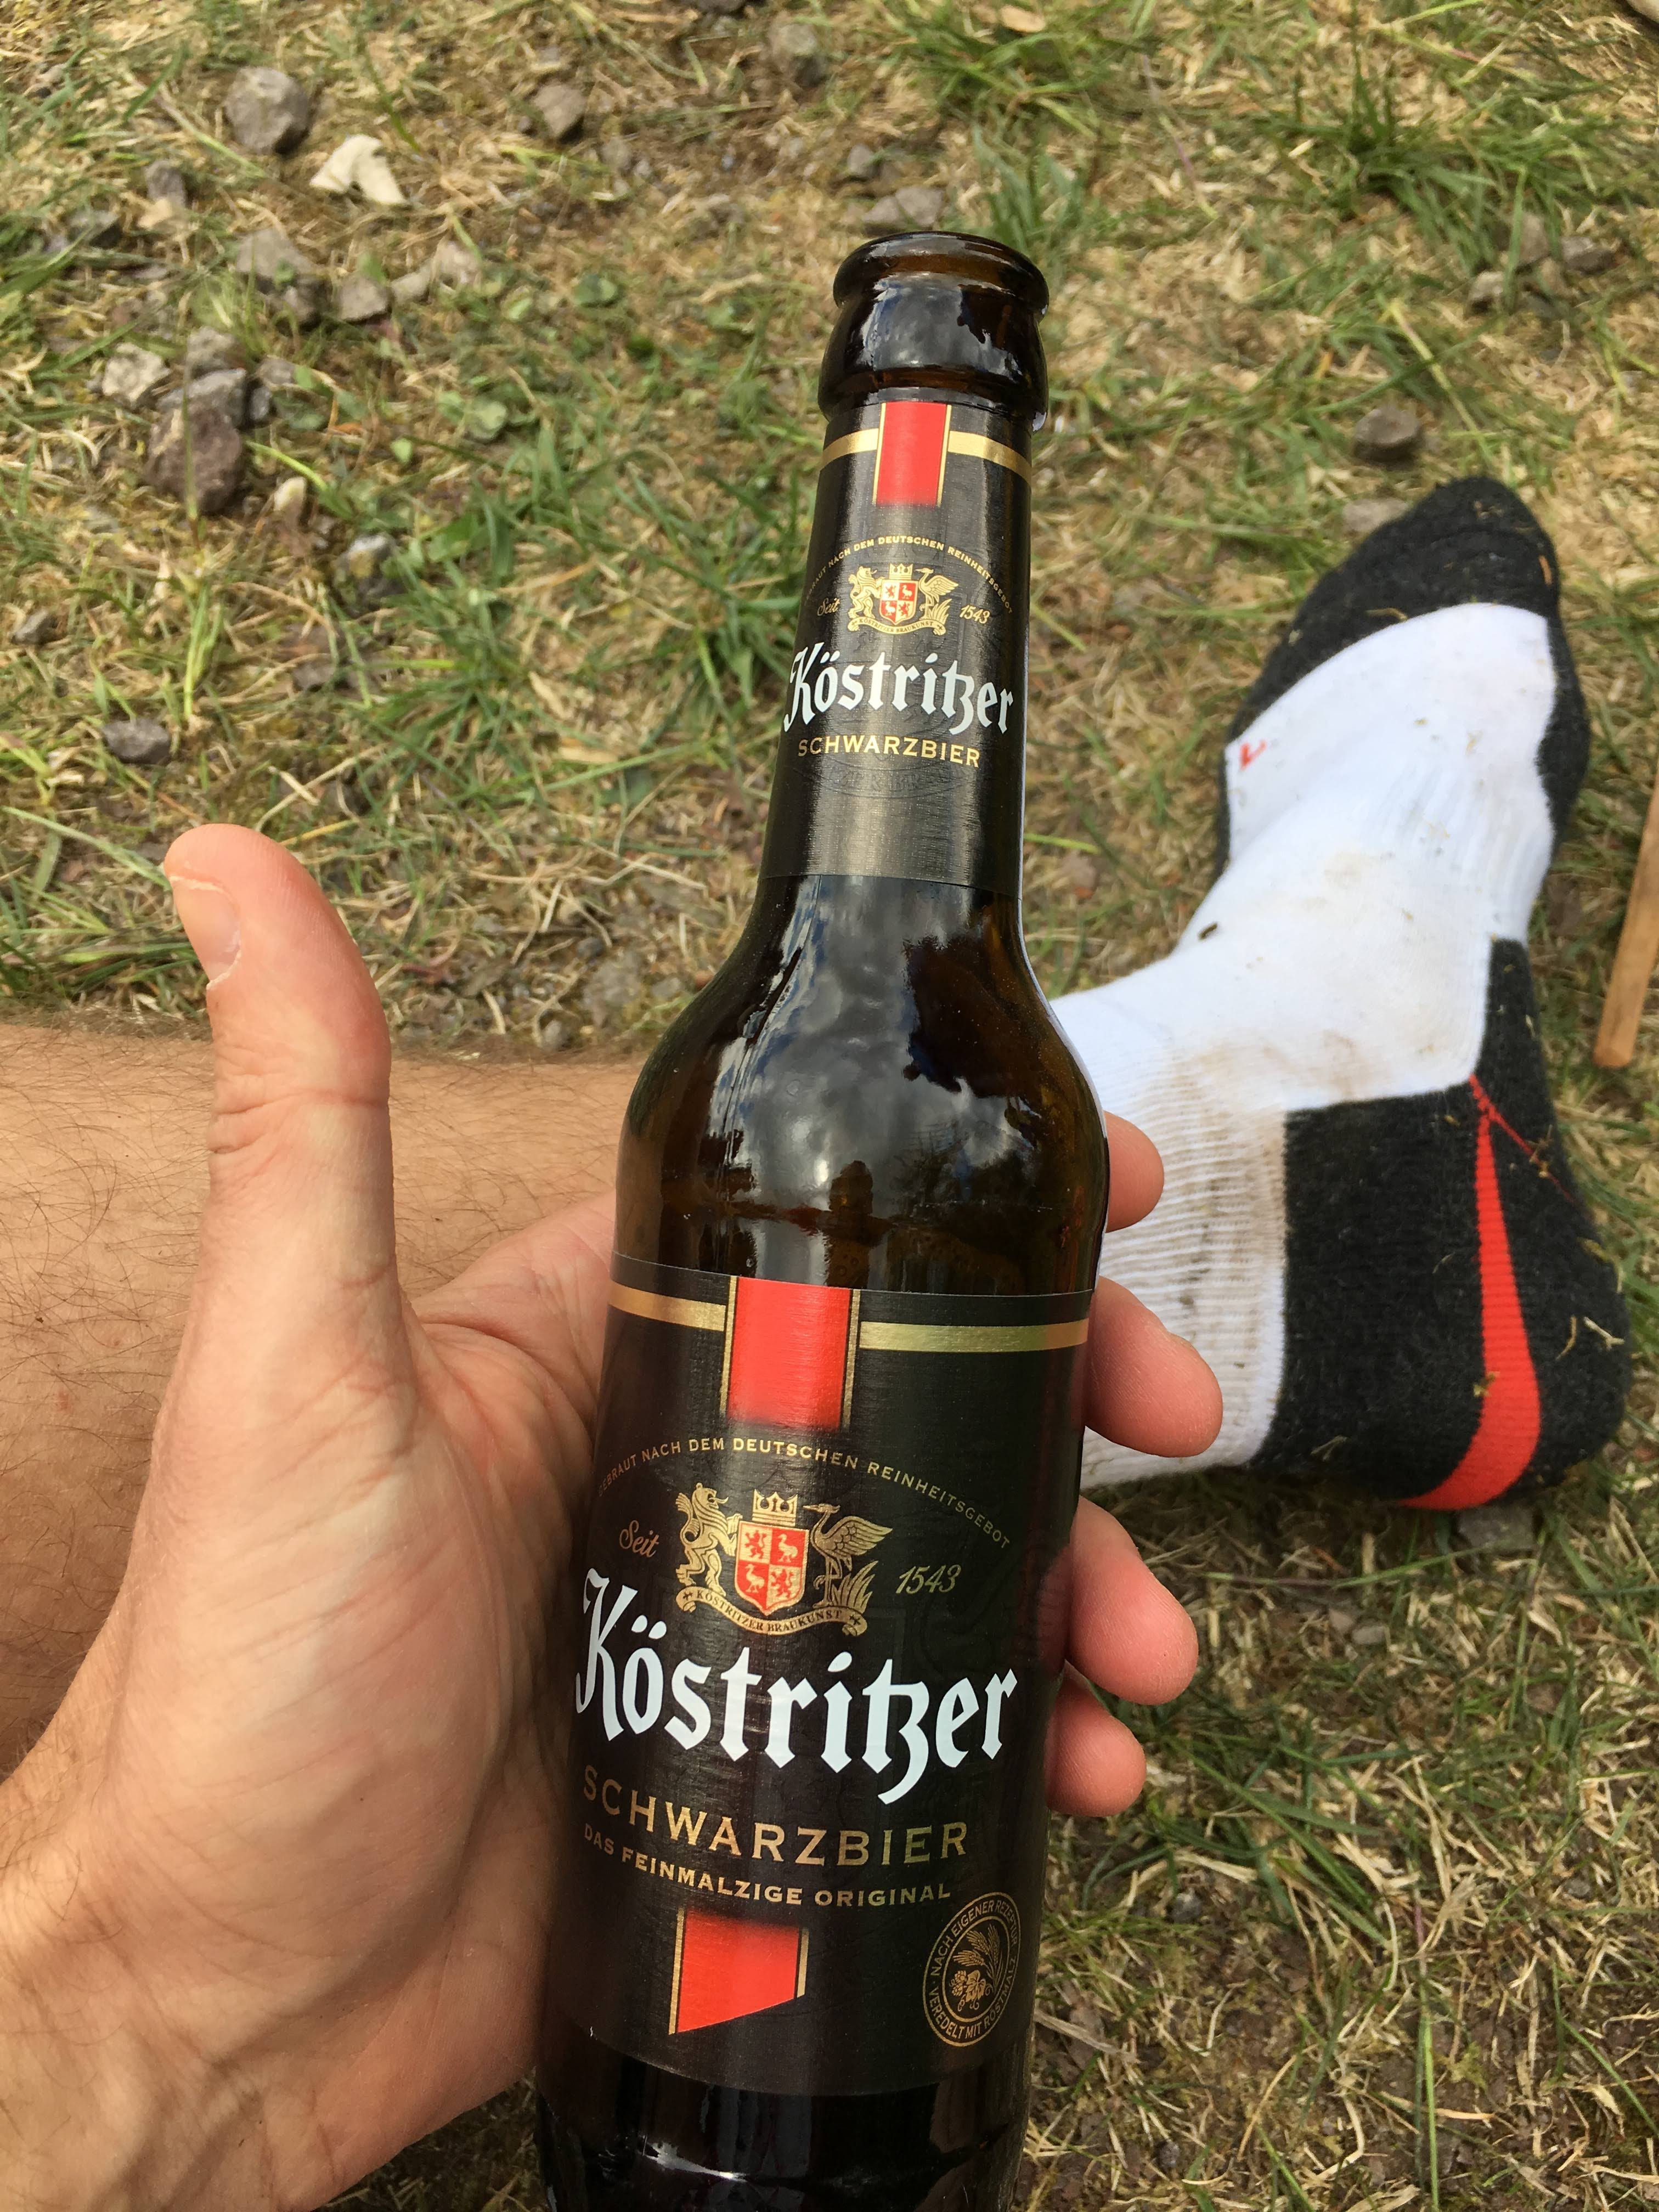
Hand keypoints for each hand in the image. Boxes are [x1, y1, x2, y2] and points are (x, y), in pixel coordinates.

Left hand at [0, 828, 1218, 2211]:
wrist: (237, 1988)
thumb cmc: (251, 1669)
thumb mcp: (296, 1373)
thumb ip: (301, 1125)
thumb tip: (226, 853)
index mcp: (594, 1341)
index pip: (822, 1225)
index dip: (973, 1193)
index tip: (1118, 1185)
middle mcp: (676, 1458)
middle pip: (926, 1379)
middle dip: (1070, 1386)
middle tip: (1178, 1418)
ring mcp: (728, 1616)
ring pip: (953, 1546)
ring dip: (1077, 1573)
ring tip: (1143, 1658)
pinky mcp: (755, 1752)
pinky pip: (930, 1710)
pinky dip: (1026, 1726)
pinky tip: (1088, 1771)